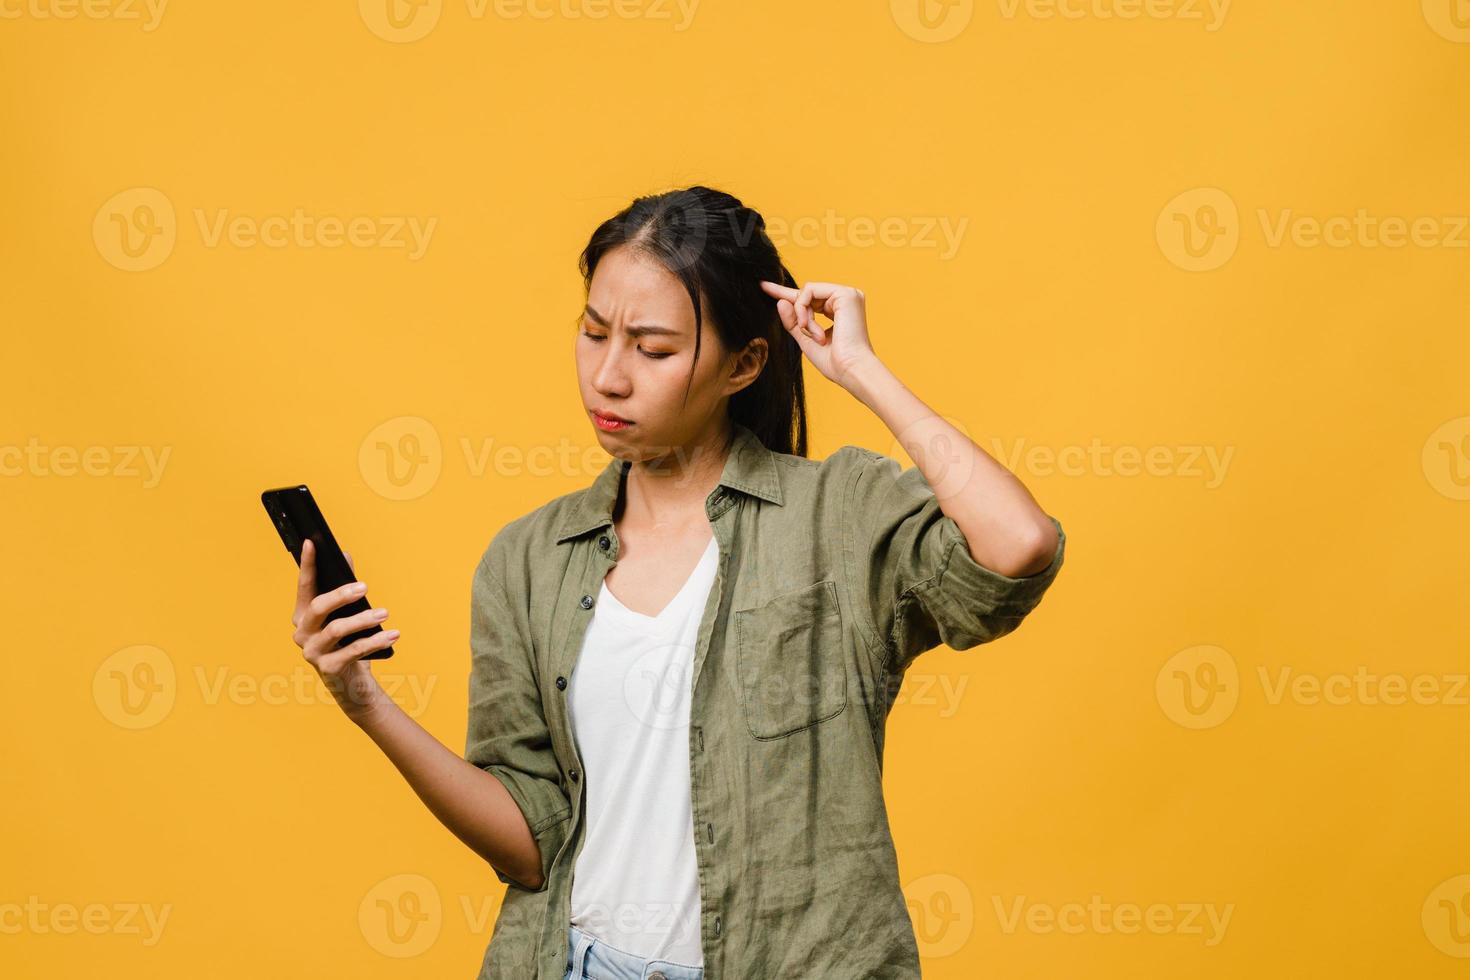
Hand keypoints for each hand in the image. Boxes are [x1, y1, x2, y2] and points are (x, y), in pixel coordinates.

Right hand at [291, 538, 396, 722]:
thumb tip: (345, 554)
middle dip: (341, 595)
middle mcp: (302, 633)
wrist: (351, 683)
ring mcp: (312, 652)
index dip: (307, 565)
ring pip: (336, 629)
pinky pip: (353, 651)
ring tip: (384, 613)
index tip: (311, 543)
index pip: (304, 586)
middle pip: (318, 608)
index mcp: (303, 615)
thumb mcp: (346, 613)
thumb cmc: (348, 641)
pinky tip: (392, 635)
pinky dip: (375, 642)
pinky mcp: (328, 668)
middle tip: (365, 587)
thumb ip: (345, 585)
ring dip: (363, 620)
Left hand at [759, 279, 881, 390]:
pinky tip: (809, 326)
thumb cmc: (834, 362)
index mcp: (840, 310)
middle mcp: (845, 299)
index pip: (810, 297)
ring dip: (801, 315)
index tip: (764, 286)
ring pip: (806, 292)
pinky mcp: (845, 293)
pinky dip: (803, 309)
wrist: (850, 370)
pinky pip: (809, 290)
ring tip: (812, 335)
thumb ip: (794, 321)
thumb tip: (780, 302)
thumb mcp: (806, 339)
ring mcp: (847, 294)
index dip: (785, 292)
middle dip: (796, 312)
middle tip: (802, 329)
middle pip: (806, 293)